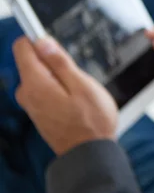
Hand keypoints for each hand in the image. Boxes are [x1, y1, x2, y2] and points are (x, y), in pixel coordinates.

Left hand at [13, 37, 117, 155]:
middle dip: (54, 62)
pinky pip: (44, 90)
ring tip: (78, 92)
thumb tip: (43, 42)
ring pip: (41, 76)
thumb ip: (61, 62)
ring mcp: (31, 104)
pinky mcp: (38, 112)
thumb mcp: (83, 85)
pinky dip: (58, 89)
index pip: (22, 47)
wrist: (90, 153)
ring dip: (59, 77)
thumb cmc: (92, 122)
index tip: (55, 42)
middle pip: (33, 61)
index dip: (39, 39)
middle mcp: (27, 93)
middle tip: (77, 76)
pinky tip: (75, 102)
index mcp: (36, 83)